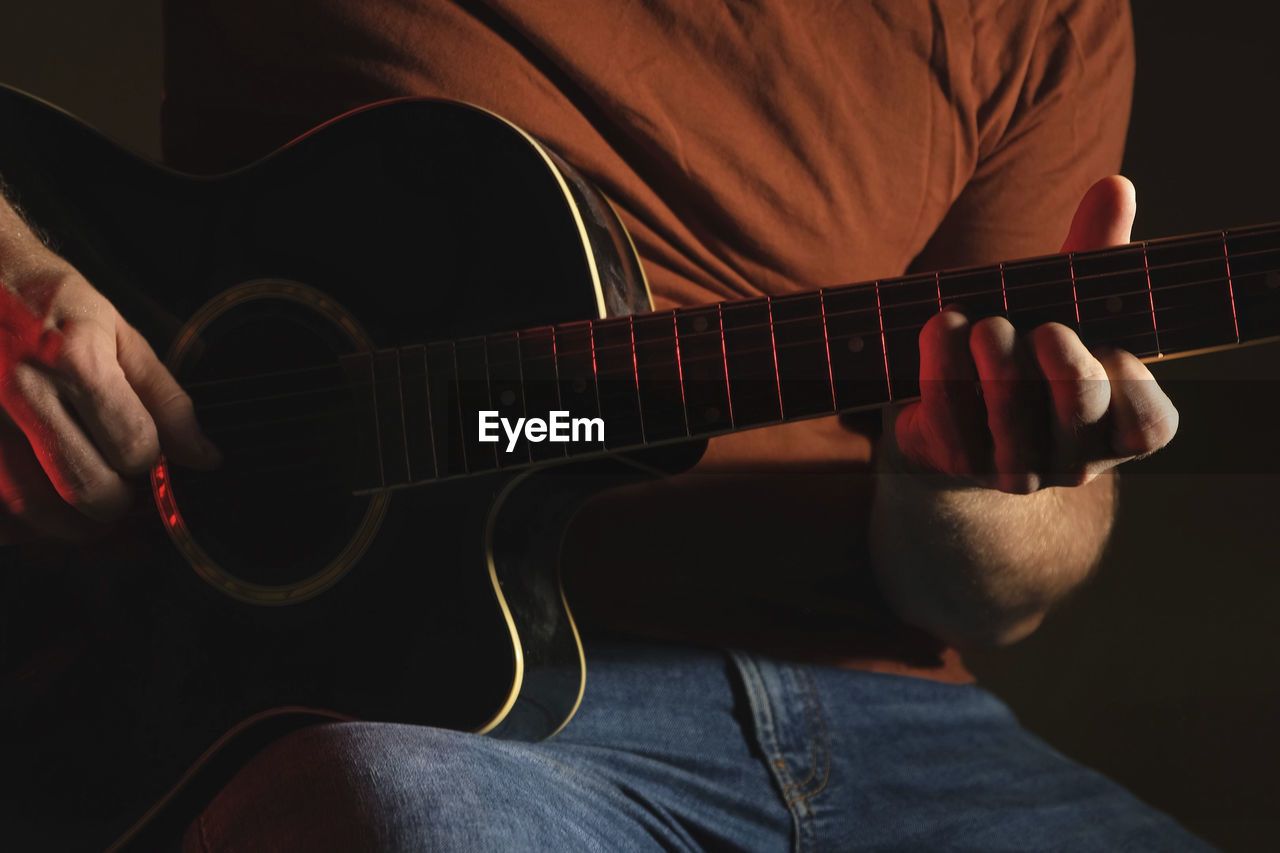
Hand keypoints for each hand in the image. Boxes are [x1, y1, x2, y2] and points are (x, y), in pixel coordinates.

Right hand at [0, 199, 215, 541]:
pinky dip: (22, 526)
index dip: (150, 462)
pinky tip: (45, 507)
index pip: (133, 446)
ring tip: (86, 503)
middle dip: (116, 504)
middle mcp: (22, 391)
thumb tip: (204, 457)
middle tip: (121, 493)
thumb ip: (166, 399)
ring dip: (71, 525)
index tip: (146, 456)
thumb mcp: (120, 333)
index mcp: (76, 360)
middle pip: (85, 490)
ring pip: (32, 509)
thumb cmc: (50, 303)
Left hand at [888, 176, 1178, 492]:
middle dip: (1063, 371)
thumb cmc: (1032, 350)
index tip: (1110, 344)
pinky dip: (943, 370)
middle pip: (1078, 415)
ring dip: (997, 369)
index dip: (1130, 386)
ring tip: (981, 323)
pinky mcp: (956, 462)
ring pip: (1011, 425)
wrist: (961, 415)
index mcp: (1124, 427)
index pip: (1147, 422)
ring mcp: (1014, 469)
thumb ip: (1094, 253)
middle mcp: (1075, 458)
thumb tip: (1116, 185)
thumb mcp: (1069, 303)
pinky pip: (950, 419)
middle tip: (1042, 329)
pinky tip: (939, 328)